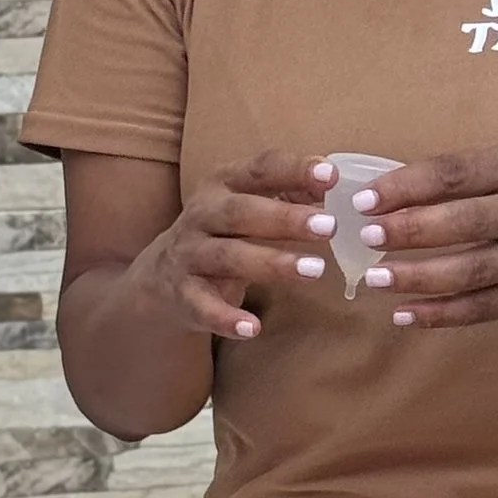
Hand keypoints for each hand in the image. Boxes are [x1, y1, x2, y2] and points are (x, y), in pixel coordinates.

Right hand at [132, 151, 332, 342]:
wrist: (161, 275)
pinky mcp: (183, 294)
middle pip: (242, 212)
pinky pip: (203, 306)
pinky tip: (252, 328)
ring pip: (228, 257)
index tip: (331, 175)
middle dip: (285, 218)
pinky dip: (226, 318)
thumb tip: (336, 186)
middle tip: (329, 227)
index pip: (259, 169)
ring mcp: (189, 254)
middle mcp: (202, 214)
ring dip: (271, 263)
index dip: (294, 170)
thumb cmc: (223, 232)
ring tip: (314, 270)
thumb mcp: (248, 204)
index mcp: (223, 184)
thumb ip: (290, 193)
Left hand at [353, 149, 497, 330]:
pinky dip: (440, 314)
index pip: (455, 174)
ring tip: (376, 278)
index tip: (365, 199)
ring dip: (419, 277)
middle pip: (465, 222)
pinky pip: (481, 307)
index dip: (406, 186)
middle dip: (411, 230)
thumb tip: (380, 193)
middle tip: (366, 237)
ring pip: (472, 271)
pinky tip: (404, 313)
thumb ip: (455, 182)